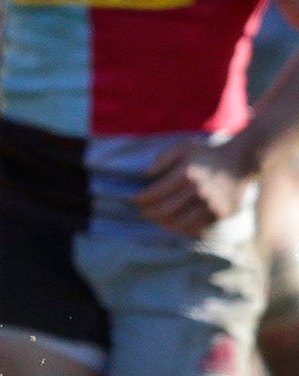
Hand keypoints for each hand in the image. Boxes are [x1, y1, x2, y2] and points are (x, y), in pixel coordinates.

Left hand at [134, 136, 253, 237]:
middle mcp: (198, 191)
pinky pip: (196, 227)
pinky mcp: (221, 213)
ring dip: (163, 223)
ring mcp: (211, 204)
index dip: (140, 200)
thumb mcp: (183, 147)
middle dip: (148, 213)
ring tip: (158, 219)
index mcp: (186, 174)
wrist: (242, 161)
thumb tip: (144, 176)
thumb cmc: (207, 153)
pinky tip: (176, 223)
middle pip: (163, 211)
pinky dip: (182, 227)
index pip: (154, 194)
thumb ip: (161, 159)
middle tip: (143, 212)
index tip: (133, 200)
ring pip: (178, 223)